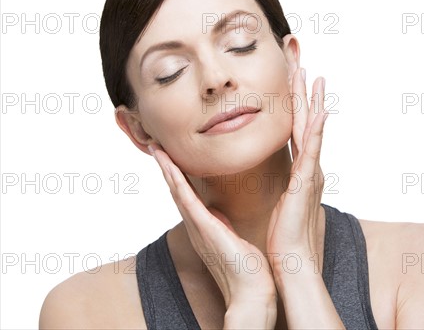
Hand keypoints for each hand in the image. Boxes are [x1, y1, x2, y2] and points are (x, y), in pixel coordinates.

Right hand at [149, 146, 276, 310]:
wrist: (252, 292)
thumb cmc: (248, 269)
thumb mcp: (233, 239)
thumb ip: (223, 225)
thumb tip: (219, 213)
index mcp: (204, 227)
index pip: (187, 196)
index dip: (177, 175)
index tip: (170, 156)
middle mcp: (196, 227)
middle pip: (176, 191)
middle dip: (166, 168)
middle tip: (155, 146)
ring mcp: (198, 228)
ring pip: (177, 192)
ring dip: (166, 169)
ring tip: (157, 150)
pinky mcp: (205, 229)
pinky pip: (187, 201)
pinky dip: (177, 182)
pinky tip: (170, 167)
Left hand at [266, 67, 328, 272]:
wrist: (290, 261)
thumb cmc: (283, 236)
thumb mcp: (279, 203)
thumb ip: (282, 187)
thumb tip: (277, 181)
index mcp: (300, 171)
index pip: (296, 130)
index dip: (296, 105)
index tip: (293, 83)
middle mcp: (308, 168)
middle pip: (306, 122)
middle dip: (305, 94)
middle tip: (304, 67)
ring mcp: (310, 173)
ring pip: (311, 129)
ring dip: (312, 102)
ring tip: (314, 76)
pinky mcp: (307, 183)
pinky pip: (313, 150)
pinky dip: (319, 130)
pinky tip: (322, 111)